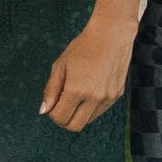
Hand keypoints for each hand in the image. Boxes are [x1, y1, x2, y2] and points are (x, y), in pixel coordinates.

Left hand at [40, 13, 133, 132]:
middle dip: (64, 120)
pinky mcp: (117, 95)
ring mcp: (108, 97)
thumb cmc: (82, 48)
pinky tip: (88, 91)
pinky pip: (100, 111)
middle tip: (60, 105)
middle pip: (75, 126)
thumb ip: (51, 91)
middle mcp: (95, 97)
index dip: (52, 114)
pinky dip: (90, 108)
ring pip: (88, 121)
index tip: (52, 104)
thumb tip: (44, 111)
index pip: (60, 118)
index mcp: (77, 90)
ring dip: (78, 114)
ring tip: (75, 95)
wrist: (111, 35)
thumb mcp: (60, 66)